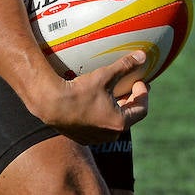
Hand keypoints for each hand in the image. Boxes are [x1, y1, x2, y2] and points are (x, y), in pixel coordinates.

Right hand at [32, 51, 150, 144]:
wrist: (51, 105)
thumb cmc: (79, 91)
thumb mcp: (104, 76)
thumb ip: (125, 66)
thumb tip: (143, 55)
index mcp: (120, 122)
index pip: (142, 109)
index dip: (143, 94)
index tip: (139, 81)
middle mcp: (111, 134)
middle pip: (128, 116)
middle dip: (130, 99)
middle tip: (130, 85)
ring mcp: (96, 138)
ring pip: (113, 122)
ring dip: (117, 108)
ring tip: (113, 93)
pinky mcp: (83, 138)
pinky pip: (99, 127)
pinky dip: (102, 115)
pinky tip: (95, 103)